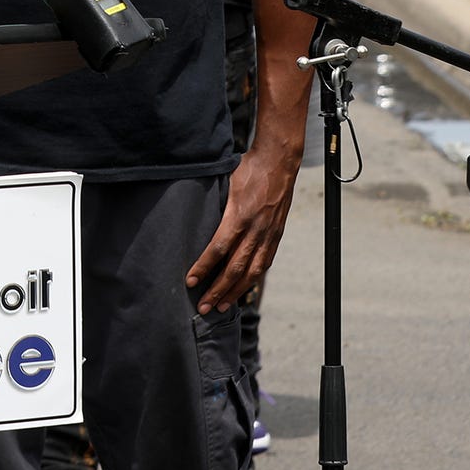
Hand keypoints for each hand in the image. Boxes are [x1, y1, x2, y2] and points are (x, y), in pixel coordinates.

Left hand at [186, 143, 300, 314]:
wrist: (279, 162)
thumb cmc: (248, 169)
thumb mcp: (224, 181)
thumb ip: (212, 203)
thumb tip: (191, 215)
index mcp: (239, 215)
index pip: (218, 248)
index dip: (204, 267)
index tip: (190, 281)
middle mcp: (256, 229)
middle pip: (235, 267)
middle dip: (218, 290)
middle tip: (203, 307)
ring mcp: (268, 234)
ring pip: (252, 271)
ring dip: (235, 292)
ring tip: (221, 307)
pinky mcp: (276, 236)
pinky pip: (264, 263)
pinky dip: (252, 280)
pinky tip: (243, 290)